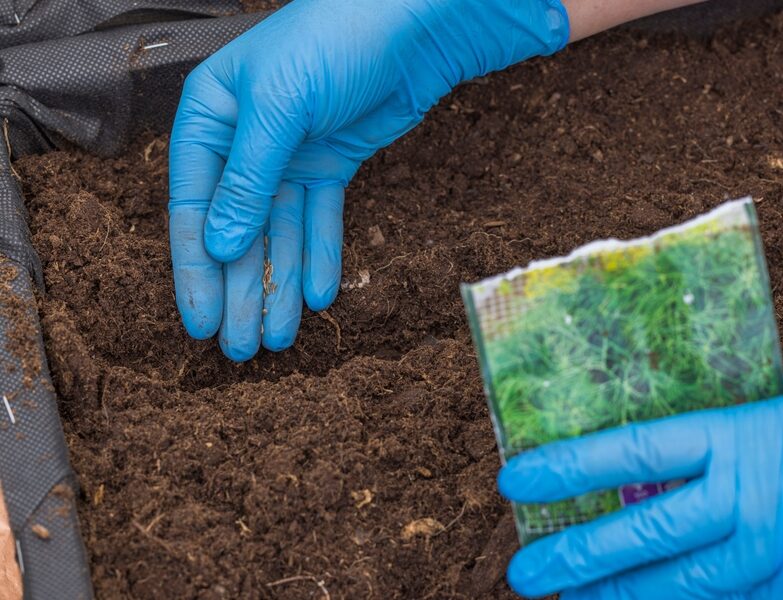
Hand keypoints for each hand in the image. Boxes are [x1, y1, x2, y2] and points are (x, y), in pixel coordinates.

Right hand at [168, 0, 568, 359]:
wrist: (410, 23)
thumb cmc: (332, 41)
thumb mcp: (279, 110)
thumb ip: (247, 181)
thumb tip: (217, 246)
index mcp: (210, 119)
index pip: (192, 204)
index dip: (195, 267)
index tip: (199, 318)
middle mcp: (244, 142)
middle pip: (235, 229)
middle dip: (239, 289)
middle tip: (239, 347)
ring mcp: (289, 155)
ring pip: (278, 233)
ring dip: (278, 284)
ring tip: (275, 338)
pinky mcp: (330, 164)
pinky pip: (319, 219)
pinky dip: (318, 255)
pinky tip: (315, 296)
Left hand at [498, 351, 782, 598]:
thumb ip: (748, 414)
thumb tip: (696, 438)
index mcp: (751, 438)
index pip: (637, 452)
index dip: (571, 467)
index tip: (518, 479)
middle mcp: (757, 506)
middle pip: (647, 535)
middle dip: (578, 557)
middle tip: (525, 572)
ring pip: (685, 591)